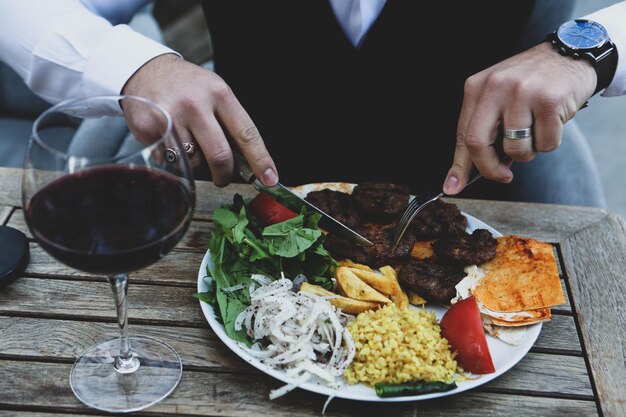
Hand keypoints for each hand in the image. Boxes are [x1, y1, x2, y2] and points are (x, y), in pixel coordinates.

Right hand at [122, 54, 277, 186]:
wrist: (147, 71)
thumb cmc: (189, 89)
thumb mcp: (216, 95)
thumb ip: (231, 125)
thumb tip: (248, 165)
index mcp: (220, 95)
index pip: (246, 134)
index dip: (260, 160)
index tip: (270, 179)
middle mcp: (196, 104)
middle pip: (219, 156)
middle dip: (225, 175)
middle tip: (223, 178)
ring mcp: (171, 116)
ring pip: (193, 164)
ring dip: (197, 169)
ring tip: (193, 153)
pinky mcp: (149, 128)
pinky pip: (169, 162)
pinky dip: (175, 162)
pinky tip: (171, 144)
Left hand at [443, 42, 595, 194]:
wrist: (571, 53)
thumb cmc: (532, 81)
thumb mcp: (498, 97)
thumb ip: (485, 130)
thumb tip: (467, 173)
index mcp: (477, 87)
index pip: (462, 134)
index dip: (459, 166)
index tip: (453, 186)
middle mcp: (495, 88)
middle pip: (478, 143)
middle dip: (489, 168)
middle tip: (502, 175)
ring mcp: (522, 93)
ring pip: (515, 149)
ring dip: (527, 153)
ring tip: (534, 132)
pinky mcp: (549, 101)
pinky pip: (546, 144)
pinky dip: (549, 142)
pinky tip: (552, 122)